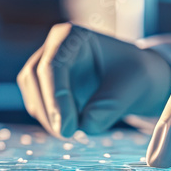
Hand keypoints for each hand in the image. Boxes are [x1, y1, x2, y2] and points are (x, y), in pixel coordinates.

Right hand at [18, 23, 170, 137]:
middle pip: (33, 77)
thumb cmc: (136, 76)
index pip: (53, 65)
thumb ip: (108, 107)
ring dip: (48, 118)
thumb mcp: (132, 89)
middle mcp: (54, 47)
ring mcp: (46, 67)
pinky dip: (51, 121)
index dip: (56, 97)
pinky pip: (38, 106)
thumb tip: (84, 125)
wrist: (137, 80)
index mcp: (72, 37)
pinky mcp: (45, 87)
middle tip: (68, 134)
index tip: (68, 127)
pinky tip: (72, 127)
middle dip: (49, 109)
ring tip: (75, 132)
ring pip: (33, 93)